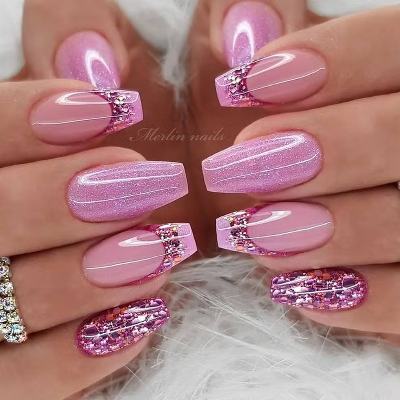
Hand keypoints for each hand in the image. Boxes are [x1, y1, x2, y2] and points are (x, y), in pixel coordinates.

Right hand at [0, 1, 196, 398]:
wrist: (102, 254)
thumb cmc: (106, 177)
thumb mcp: (95, 115)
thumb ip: (84, 64)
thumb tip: (96, 64)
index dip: (21, 118)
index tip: (107, 108)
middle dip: (61, 199)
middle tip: (149, 182)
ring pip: (2, 304)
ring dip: (81, 277)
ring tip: (158, 253)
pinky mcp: (1, 384)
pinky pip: (20, 387)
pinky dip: (76, 358)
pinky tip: (139, 321)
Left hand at [190, 1, 399, 336]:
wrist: (366, 213)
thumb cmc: (325, 147)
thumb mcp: (311, 94)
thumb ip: (294, 61)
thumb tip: (244, 21)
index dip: (330, 60)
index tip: (239, 83)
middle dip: (319, 150)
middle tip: (232, 167)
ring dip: (326, 232)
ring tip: (254, 234)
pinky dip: (357, 301)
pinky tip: (294, 289)